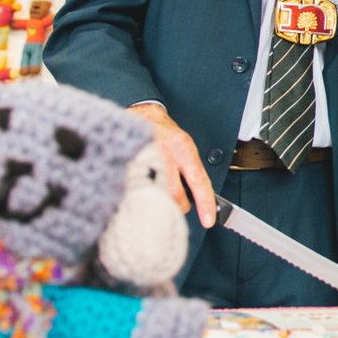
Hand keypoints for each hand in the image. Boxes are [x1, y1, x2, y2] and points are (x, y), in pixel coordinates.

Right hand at [127, 102, 215, 227]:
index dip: (205, 203)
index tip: (209, 221)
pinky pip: (136, 192)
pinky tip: (141, 195)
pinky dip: (141, 199)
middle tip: (178, 205)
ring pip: (156, 196)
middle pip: (175, 195)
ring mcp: (144, 160)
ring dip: (160, 203)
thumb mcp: (183, 147)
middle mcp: (165, 154)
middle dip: (178, 206)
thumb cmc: (165, 134)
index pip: (198, 180)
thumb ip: (189, 170)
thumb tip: (198, 198)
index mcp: (183, 148)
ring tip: (159, 197)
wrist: (140, 115)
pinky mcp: (128, 166)